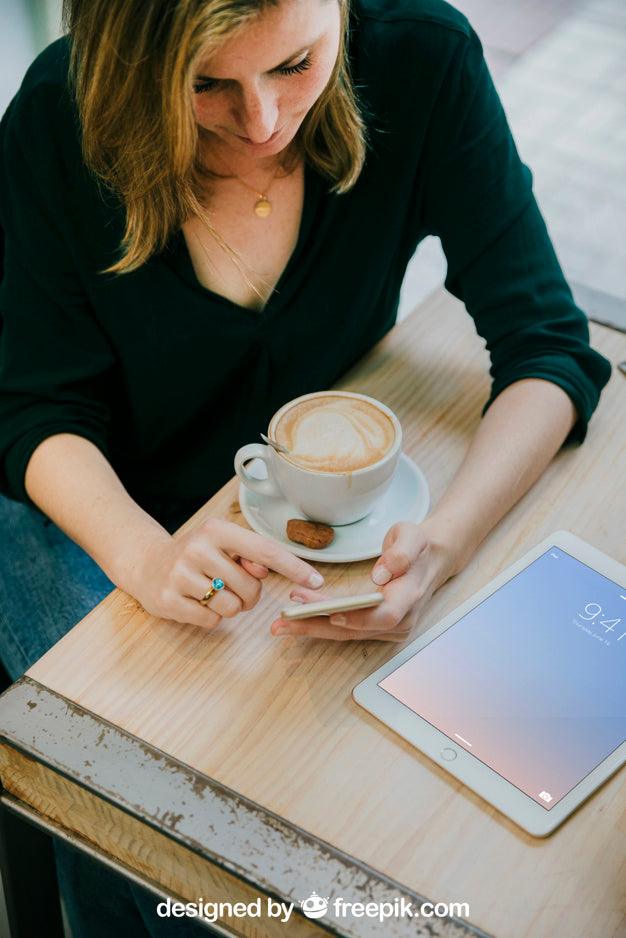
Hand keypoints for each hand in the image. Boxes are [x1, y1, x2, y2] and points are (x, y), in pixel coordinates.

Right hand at [130, 518, 323, 629]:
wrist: (145, 563)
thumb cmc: (196, 554)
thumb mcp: (222, 544)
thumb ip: (250, 554)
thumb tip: (265, 570)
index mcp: (216, 530)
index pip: (265, 550)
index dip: (294, 567)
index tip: (317, 580)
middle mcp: (197, 549)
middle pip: (251, 587)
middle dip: (249, 595)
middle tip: (231, 587)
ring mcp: (180, 576)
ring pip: (232, 608)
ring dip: (230, 608)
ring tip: (212, 593)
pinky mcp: (168, 601)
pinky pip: (211, 621)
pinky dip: (211, 617)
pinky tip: (197, 602)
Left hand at [270, 522, 452, 640]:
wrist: (430, 562)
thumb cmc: (419, 547)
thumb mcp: (414, 536)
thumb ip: (402, 552)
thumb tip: (383, 573)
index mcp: (410, 596)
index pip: (386, 615)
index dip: (359, 618)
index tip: (332, 614)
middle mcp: (401, 620)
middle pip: (356, 629)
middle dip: (318, 626)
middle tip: (285, 620)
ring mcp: (389, 629)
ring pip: (347, 633)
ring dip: (312, 628)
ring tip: (281, 624)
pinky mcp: (376, 629)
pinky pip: (346, 630)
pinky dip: (320, 625)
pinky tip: (296, 620)